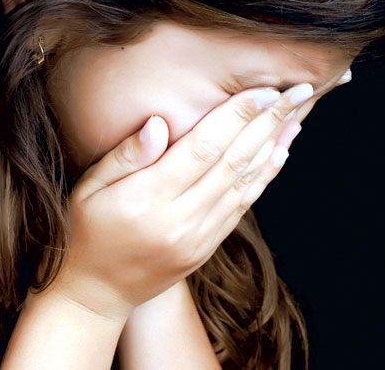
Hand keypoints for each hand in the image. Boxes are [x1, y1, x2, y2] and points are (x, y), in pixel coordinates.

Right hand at [49, 83, 313, 318]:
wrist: (97, 295)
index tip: (264, 90)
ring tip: (297, 116)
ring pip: (245, 184)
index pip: (203, 148)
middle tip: (297, 92)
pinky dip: (264, 177)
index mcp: (149, 199)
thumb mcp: (89, 189)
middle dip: (268, 122)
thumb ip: (126, 156)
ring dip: (275, 146)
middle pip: (234, 162)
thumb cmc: (86, 231)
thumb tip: (160, 123)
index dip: (237, 116)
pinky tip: (279, 153)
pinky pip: (243, 207)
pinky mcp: (207, 248)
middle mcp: (181, 220)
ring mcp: (198, 237)